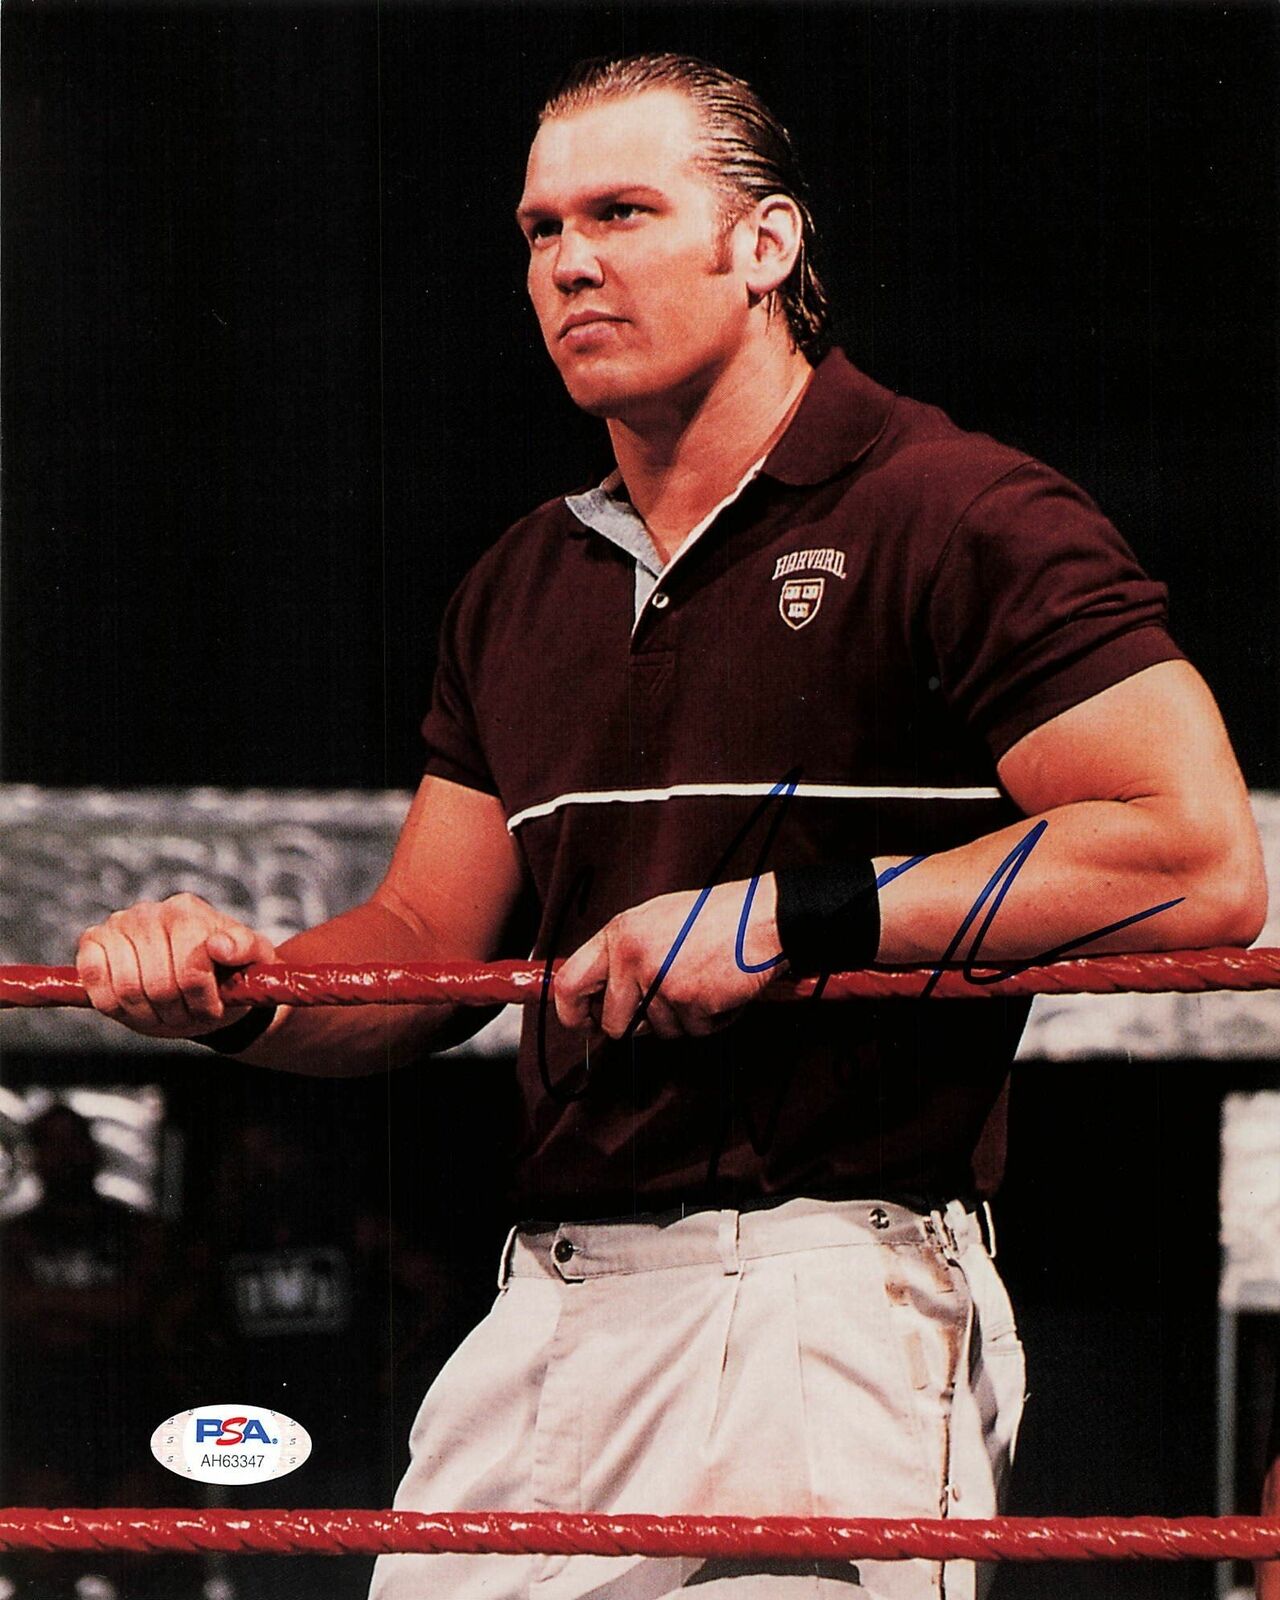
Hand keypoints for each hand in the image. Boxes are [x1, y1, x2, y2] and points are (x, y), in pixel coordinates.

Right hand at [76, 892, 277, 1038]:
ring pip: (126, 988)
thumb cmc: (227, 971)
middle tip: (186, 1014)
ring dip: (147, 1014)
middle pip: (158, 985)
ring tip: (164, 1011)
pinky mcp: (93, 941)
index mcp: (189, 912)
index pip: (191, 969)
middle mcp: (150, 911)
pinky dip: (112, 1003)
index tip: (213, 1009)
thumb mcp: (253, 961)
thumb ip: (246, 949)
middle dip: (175, 1012)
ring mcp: (119, 924)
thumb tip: (220, 946)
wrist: (198, 981)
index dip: (201, 1000)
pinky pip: (92, 977)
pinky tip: (132, 1004)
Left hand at [554, 876, 783, 1039]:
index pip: (569, 984)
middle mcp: (632, 956)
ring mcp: (659, 980)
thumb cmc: (713, 918)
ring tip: (702, 981)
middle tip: (664, 1005)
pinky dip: (709, 1019)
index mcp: (619, 933)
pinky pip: (692, 1030)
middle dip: (636, 1024)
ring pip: (657, 1030)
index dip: (572, 1013)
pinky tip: (720, 989)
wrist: (761, 916)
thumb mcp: (654, 921)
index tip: (584, 1023)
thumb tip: (601, 993)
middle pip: (612, 1022)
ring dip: (682, 1017)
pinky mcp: (688, 1000)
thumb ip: (623, 954)